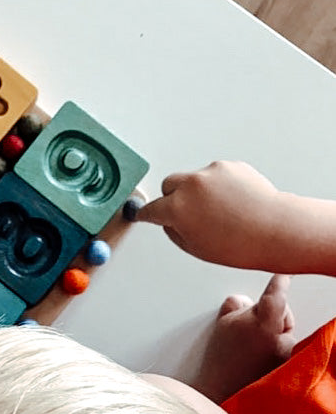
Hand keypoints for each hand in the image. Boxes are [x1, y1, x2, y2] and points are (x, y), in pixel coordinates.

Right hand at [137, 161, 282, 268]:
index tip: (142, 214)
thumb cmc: (238, 244)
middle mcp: (190, 185)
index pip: (151, 209)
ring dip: (198, 192)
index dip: (145, 214)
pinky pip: (215, 175)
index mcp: (176, 208)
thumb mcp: (194, 247)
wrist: (273, 229)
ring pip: (193, 179)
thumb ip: (174, 231)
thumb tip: (170, 221)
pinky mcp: (229, 166)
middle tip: (185, 212)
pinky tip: (231, 202)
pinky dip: (218, 186)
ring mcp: (211, 173)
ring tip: (219, 212)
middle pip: (169, 185)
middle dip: (171, 197)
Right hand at [192, 274, 295, 403]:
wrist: (221, 391)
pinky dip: (277, 346)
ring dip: (274, 331)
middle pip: (282, 311)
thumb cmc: (220, 360)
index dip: (281, 282)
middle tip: (249, 328)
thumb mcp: (223, 325)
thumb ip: (237, 305)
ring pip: (286, 329)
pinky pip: (288, 345)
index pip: (276, 294)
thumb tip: (247, 300)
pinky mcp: (289, 364)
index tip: (285, 274)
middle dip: (271, 314)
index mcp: (261, 323)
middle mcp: (278, 338)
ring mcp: (286, 353)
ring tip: (252, 347)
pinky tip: (261, 356)